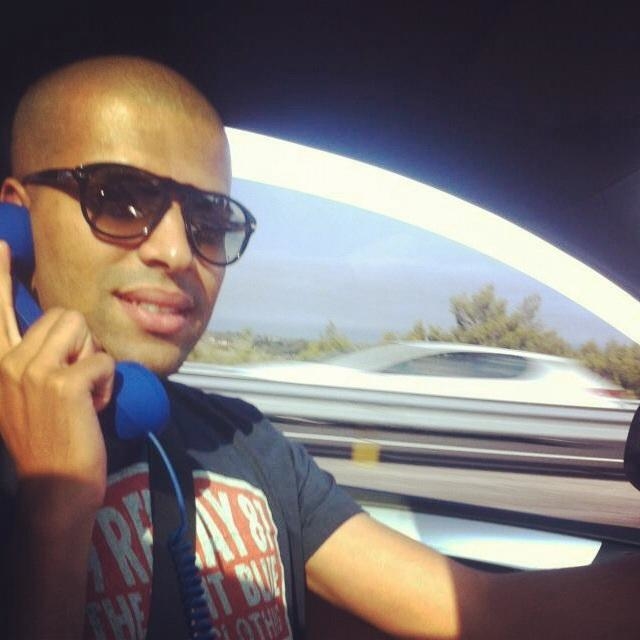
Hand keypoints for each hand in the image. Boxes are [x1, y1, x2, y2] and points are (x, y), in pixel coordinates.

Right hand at [0, 241, 113, 504]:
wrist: (56, 487)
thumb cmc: (50, 440)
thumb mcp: (25, 397)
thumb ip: (31, 360)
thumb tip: (61, 328)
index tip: (0, 244)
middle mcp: (6, 362)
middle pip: (64, 315)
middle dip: (81, 343)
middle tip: (75, 383)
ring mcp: (31, 370)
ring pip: (83, 330)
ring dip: (93, 361)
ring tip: (81, 394)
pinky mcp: (63, 382)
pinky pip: (104, 360)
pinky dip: (107, 384)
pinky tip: (92, 409)